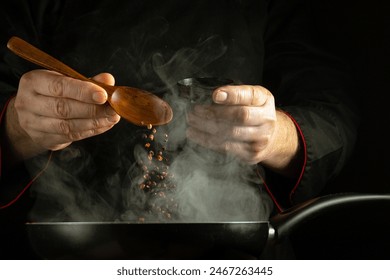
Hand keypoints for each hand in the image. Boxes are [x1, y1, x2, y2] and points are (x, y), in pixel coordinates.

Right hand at [4, 70, 119, 162]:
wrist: (32, 114)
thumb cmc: (53, 93)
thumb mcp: (65, 80)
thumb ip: (87, 81)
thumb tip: (108, 80)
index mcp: (33, 81)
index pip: (59, 86)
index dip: (83, 91)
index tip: (104, 95)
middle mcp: (28, 102)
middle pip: (63, 108)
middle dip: (93, 109)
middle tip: (113, 109)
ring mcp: (33, 123)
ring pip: (67, 125)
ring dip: (94, 122)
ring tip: (112, 118)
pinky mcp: (43, 138)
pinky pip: (70, 135)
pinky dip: (91, 131)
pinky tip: (104, 125)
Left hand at [186, 85, 300, 175]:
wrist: (270, 136)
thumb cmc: (253, 112)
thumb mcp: (249, 97)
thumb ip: (233, 94)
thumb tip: (212, 96)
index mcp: (264, 100)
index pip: (249, 96)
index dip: (232, 95)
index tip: (215, 95)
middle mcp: (267, 119)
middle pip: (240, 116)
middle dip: (214, 113)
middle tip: (194, 111)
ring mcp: (261, 139)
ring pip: (231, 133)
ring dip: (206, 128)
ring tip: (191, 123)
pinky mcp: (252, 154)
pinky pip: (227, 148)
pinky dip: (208, 141)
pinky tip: (197, 135)